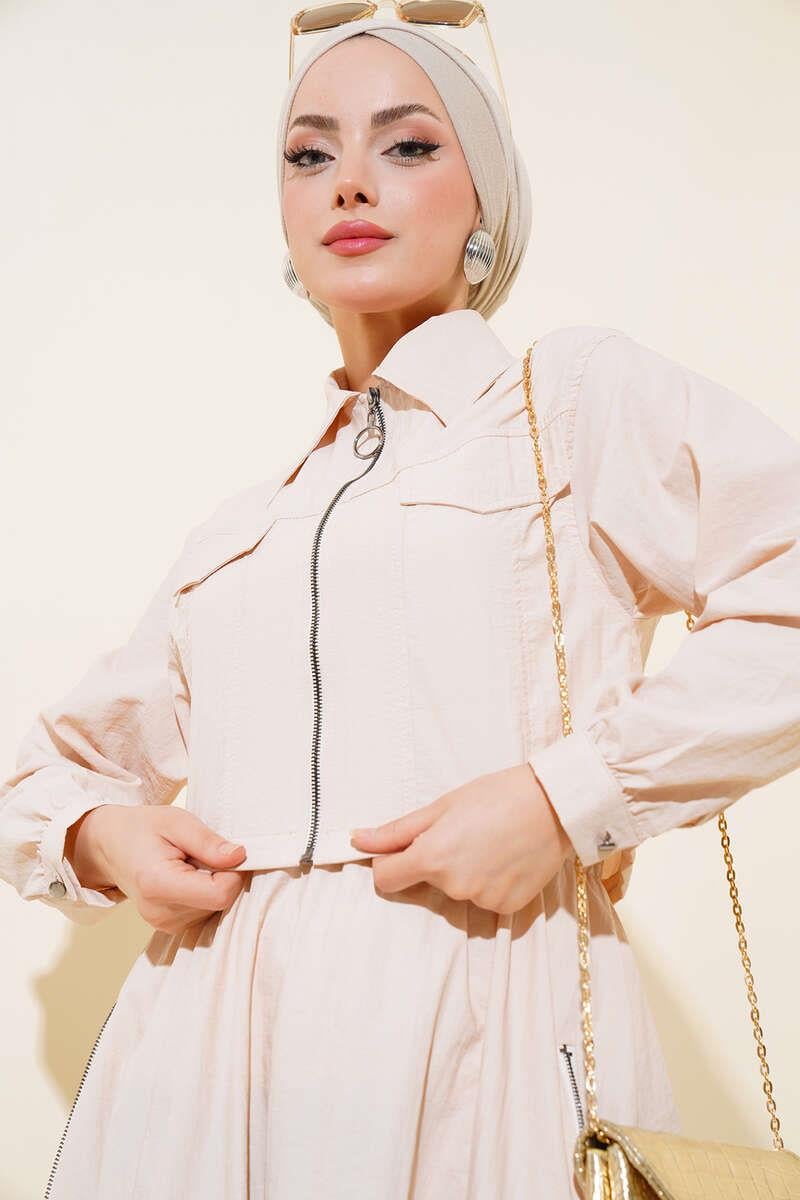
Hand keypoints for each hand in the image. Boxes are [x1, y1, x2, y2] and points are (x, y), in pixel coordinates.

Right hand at [64, 804, 249, 933]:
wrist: (110, 846)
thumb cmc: (141, 829)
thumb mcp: (176, 820)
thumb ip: (208, 841)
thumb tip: (240, 857)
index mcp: (159, 885)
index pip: (220, 894)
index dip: (234, 873)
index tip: (226, 852)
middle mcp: (161, 913)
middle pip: (221, 902)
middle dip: (223, 876)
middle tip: (201, 854)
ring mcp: (164, 924)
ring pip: (216, 908)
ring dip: (213, 884)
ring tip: (189, 864)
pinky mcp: (170, 927)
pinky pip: (206, 912)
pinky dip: (205, 893)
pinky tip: (188, 877)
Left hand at [349, 763, 572, 914]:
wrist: (555, 804)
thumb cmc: (496, 795)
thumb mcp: (442, 806)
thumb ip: (397, 830)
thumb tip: (358, 841)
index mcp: (432, 858)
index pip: (385, 879)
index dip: (388, 863)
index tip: (401, 850)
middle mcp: (454, 886)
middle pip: (426, 882)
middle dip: (435, 862)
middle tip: (464, 833)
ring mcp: (483, 900)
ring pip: (458, 891)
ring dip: (466, 872)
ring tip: (491, 843)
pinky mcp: (508, 908)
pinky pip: (486, 899)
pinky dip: (491, 883)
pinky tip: (507, 858)